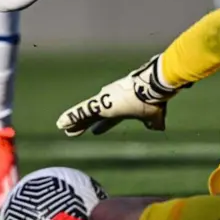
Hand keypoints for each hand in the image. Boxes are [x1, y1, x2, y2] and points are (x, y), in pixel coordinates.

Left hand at [57, 57, 178, 136]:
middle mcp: (111, 103)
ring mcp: (104, 102)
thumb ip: (154, 122)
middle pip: (93, 116)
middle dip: (83, 123)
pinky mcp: (101, 104)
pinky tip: (60, 123)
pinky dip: (72, 118)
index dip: (102, 125)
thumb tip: (159, 128)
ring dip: (74, 121)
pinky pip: (82, 112)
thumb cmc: (154, 98)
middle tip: (71, 131)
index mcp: (123, 108)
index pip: (110, 119)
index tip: (95, 132)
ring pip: (84, 113)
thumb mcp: (154, 114)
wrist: (152, 87)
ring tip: (60, 126)